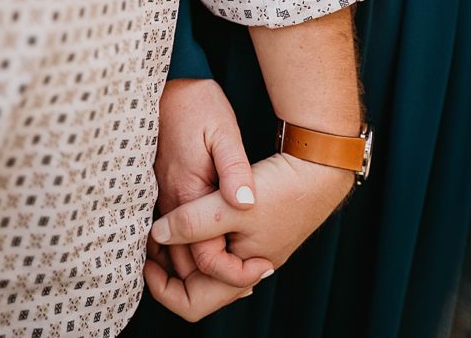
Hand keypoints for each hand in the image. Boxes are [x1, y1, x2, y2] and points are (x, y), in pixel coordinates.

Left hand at [145, 152, 353, 320]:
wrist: (321, 167)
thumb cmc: (283, 189)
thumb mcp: (231, 205)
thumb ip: (192, 222)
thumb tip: (157, 233)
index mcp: (242, 274)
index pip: (192, 304)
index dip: (162, 287)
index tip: (149, 257)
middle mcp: (249, 270)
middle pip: (200, 286)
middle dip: (173, 267)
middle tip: (155, 240)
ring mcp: (255, 251)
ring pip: (210, 263)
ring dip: (187, 248)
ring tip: (171, 224)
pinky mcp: (259, 232)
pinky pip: (223, 245)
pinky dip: (204, 235)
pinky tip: (196, 213)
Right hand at [155, 78, 266, 285]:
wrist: (169, 88)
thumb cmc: (199, 107)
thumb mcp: (223, 133)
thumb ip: (234, 169)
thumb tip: (246, 202)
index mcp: (187, 191)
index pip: (202, 253)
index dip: (229, 269)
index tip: (260, 268)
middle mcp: (169, 201)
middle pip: (184, 260)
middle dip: (215, 276)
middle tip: (254, 280)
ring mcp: (161, 196)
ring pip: (174, 250)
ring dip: (201, 264)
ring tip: (242, 269)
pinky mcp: (161, 190)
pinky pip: (171, 232)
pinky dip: (190, 246)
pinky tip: (219, 244)